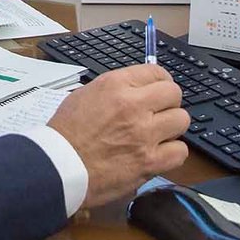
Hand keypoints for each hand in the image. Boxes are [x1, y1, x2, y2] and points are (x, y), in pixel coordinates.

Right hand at [46, 64, 188, 207]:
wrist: (58, 167)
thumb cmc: (66, 132)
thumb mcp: (85, 95)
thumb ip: (115, 90)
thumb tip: (137, 90)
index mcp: (115, 85)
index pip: (156, 72)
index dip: (160, 81)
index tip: (158, 90)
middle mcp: (133, 106)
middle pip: (174, 94)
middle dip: (168, 103)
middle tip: (158, 113)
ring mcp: (144, 135)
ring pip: (181, 120)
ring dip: (171, 127)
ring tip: (157, 134)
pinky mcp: (150, 162)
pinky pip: (180, 152)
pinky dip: (172, 153)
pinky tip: (158, 154)